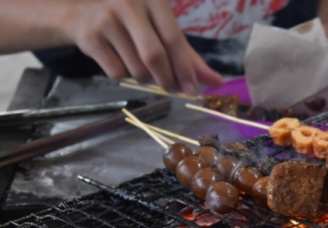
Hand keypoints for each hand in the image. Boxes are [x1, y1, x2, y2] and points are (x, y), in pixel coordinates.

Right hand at [62, 0, 222, 92]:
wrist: (80, 12)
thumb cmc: (131, 22)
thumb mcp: (160, 29)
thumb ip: (188, 55)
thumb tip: (217, 82)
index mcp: (153, 0)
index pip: (174, 39)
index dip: (185, 68)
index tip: (193, 89)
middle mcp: (129, 4)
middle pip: (154, 56)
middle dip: (166, 79)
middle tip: (172, 88)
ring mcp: (107, 19)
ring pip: (136, 69)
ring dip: (144, 78)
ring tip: (137, 63)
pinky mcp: (90, 37)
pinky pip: (116, 72)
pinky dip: (123, 75)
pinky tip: (117, 58)